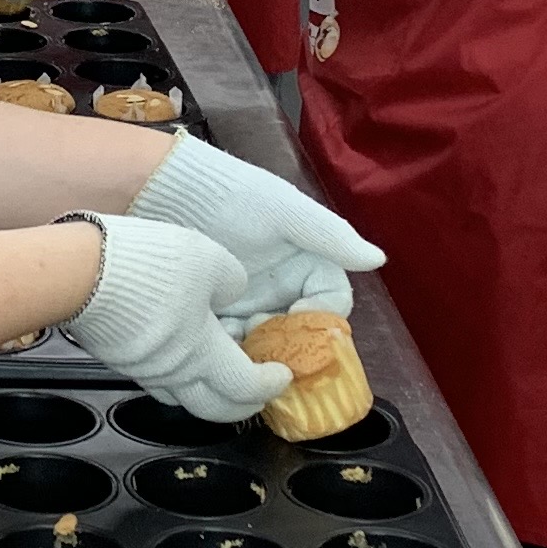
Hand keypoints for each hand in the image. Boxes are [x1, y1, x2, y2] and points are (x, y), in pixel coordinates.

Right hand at [67, 215, 288, 418]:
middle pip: (214, 410)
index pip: (245, 388)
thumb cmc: (147, 266)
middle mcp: (172, 373)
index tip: (282, 375)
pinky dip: (176, 372)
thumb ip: (232, 280)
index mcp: (202, 354)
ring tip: (218, 367)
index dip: (269, 385)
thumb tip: (234, 293)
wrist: (77, 272)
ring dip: (206, 390)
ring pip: (181, 396)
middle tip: (255, 390)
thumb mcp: (208, 258)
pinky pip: (155, 377)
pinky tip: (176, 346)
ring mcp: (140, 369)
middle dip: (241, 405)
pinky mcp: (117, 357)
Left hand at [125, 133, 385, 323]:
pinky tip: (214, 340)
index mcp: (308, 263)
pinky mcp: (220, 314)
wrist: (168, 197)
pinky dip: (228, 348)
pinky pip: (233, 345)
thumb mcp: (284, 212)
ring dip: (257, 350)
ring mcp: (251, 302)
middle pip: (301, 332)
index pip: (332, 302)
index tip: (297, 317)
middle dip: (287, 341)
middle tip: (261, 334)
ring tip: (234, 338)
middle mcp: (284, 286)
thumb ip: (330, 236)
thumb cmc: (233, 197)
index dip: (321, 316)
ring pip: (267, 344)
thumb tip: (377, 259)